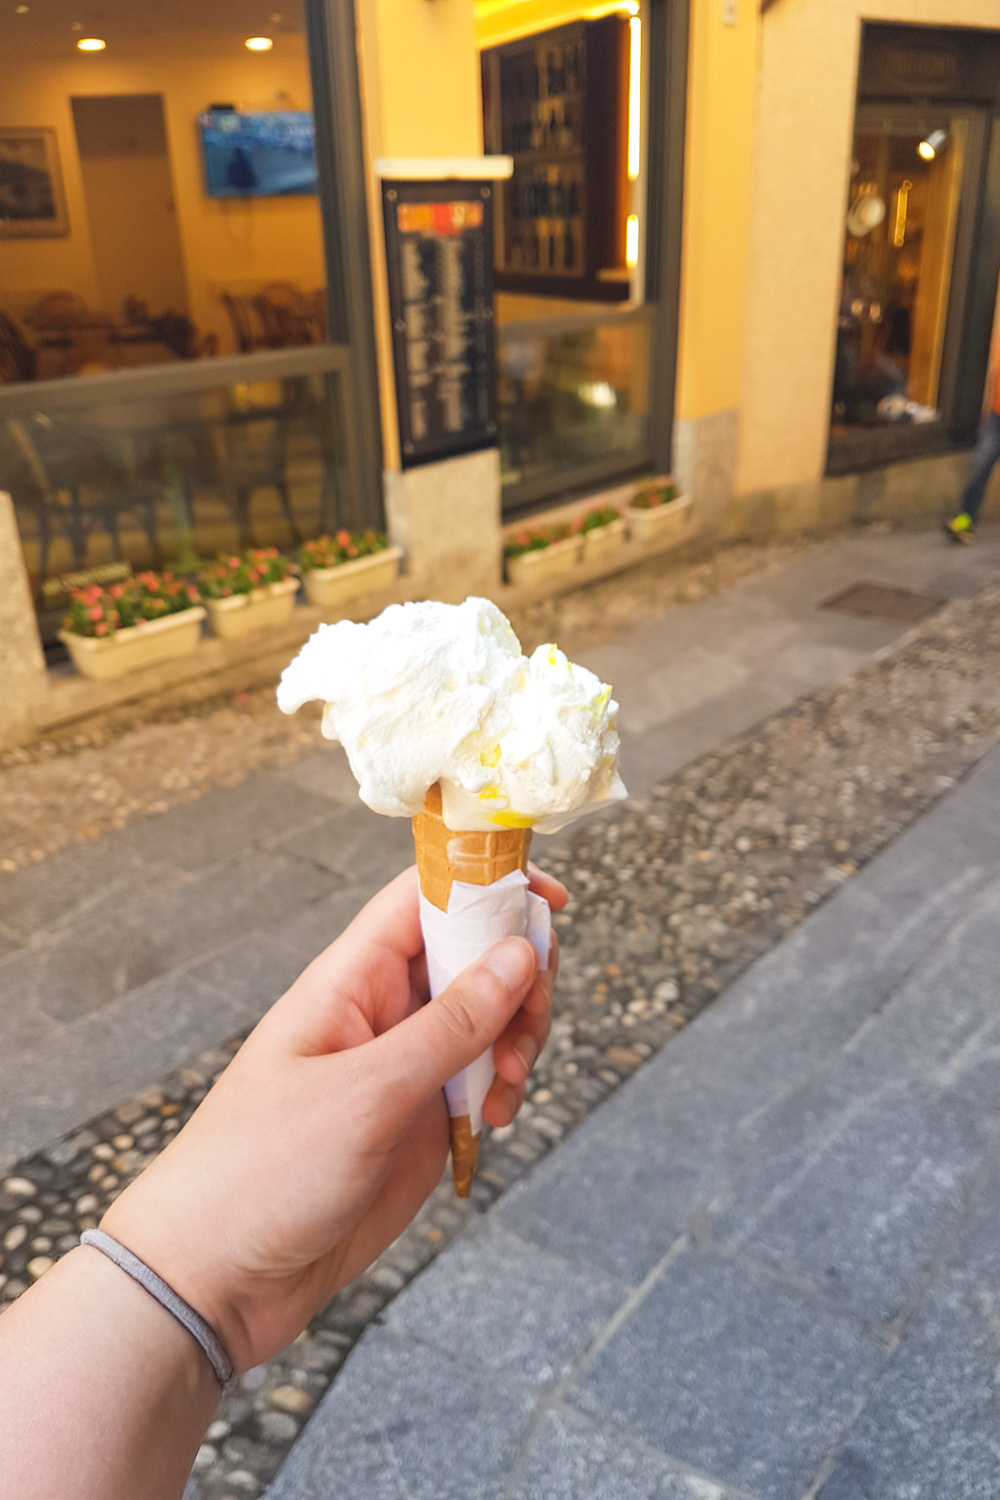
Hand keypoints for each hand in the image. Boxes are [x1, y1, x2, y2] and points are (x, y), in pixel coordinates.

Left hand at [101, 863, 564, 1373]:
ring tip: (504, 1089)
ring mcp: (404, 1065)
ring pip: (489, 1016)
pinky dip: (504, 1087)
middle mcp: (382, 1010)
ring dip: (517, 1038)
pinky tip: (493, 1121)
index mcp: (351, 979)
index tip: (552, 900)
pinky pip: (481, 1076)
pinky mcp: (420, 1118)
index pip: (425, 897)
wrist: (219, 1279)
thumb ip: (450, 1025)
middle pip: (474, 953)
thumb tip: (522, 952)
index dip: (488, 883)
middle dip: (520, 980)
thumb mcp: (366, 1094)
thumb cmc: (264, 1170)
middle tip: (525, 1030)